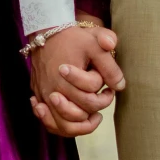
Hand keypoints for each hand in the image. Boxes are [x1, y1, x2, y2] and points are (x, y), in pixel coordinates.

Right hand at [29, 20, 122, 137]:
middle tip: (104, 97)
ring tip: (93, 116)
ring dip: (81, 126)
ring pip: (62, 126)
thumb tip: (120, 85)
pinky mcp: (39, 97)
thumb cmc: (73, 38)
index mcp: (67, 78)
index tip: (109, 87)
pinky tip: (72, 120)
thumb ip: (109, 63)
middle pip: (78, 114)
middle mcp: (53, 90)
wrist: (46, 33)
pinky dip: (60, 127)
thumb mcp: (95, 43)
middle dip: (97, 107)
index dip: (105, 95)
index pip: (90, 97)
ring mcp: (44, 96)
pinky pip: (48, 122)